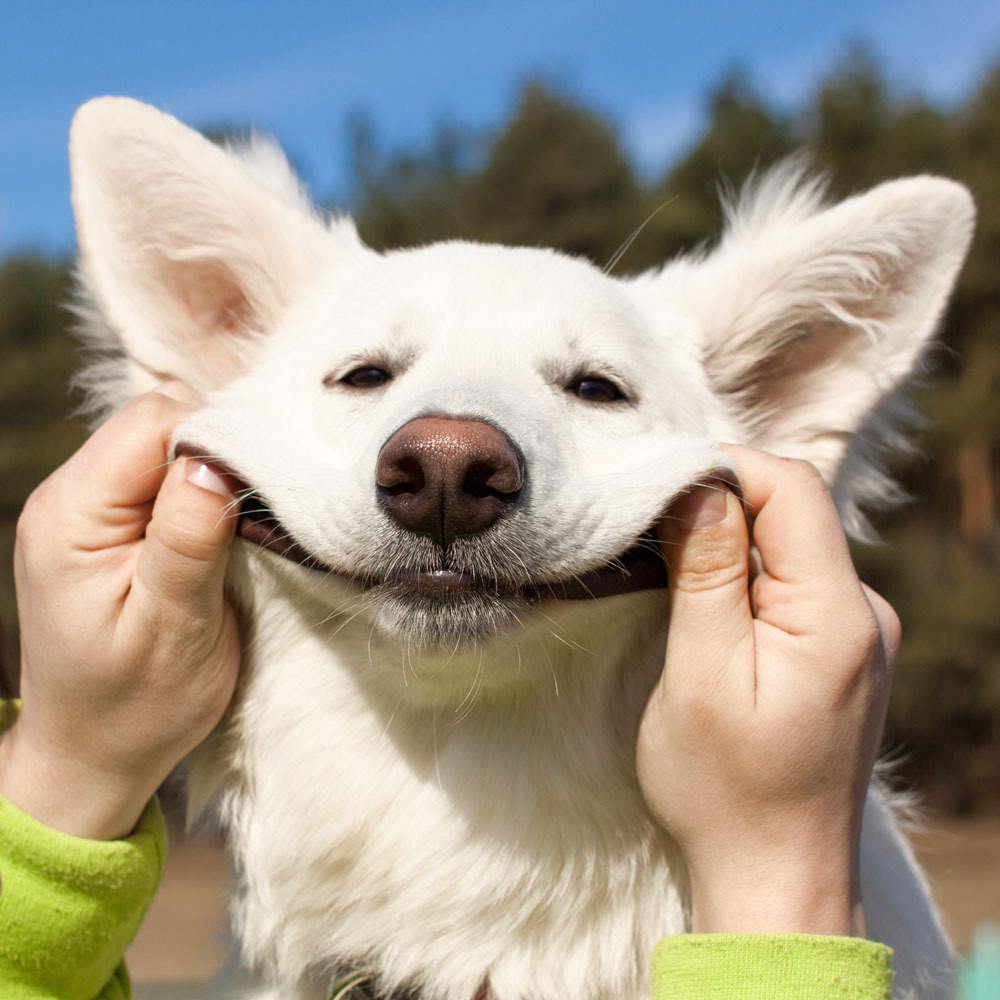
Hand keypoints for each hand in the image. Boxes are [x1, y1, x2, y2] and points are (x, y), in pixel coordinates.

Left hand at [0, 386, 240, 839]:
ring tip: (246, 517)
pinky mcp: (109, 520)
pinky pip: (163, 470)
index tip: (267, 486)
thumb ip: (188, 540)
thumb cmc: (135, 706)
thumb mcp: (173, 630)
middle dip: (220, 447)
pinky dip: (204, 484)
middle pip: (157, 419)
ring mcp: (86, 506)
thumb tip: (216, 460)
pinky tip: (225, 520)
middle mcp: (68, 497)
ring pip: (165, 439)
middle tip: (264, 504)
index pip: (152, 423)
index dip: (219, 438)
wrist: (92, 753)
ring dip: (215, 467)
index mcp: (71, 517)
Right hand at [636, 445, 898, 935]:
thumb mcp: (700, 676)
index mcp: (839, 615)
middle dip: (718, 503)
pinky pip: (795, 583)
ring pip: (790, 544)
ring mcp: (859, 634)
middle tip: (647, 530)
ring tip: (666, 570)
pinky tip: (706, 605)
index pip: (790, 487)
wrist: (776, 877)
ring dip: (728, 542)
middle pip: (793, 510)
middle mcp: (866, 614)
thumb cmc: (726, 789)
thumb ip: (707, 575)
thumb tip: (698, 485)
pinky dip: (745, 575)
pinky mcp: (841, 652)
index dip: (722, 468)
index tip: (653, 489)